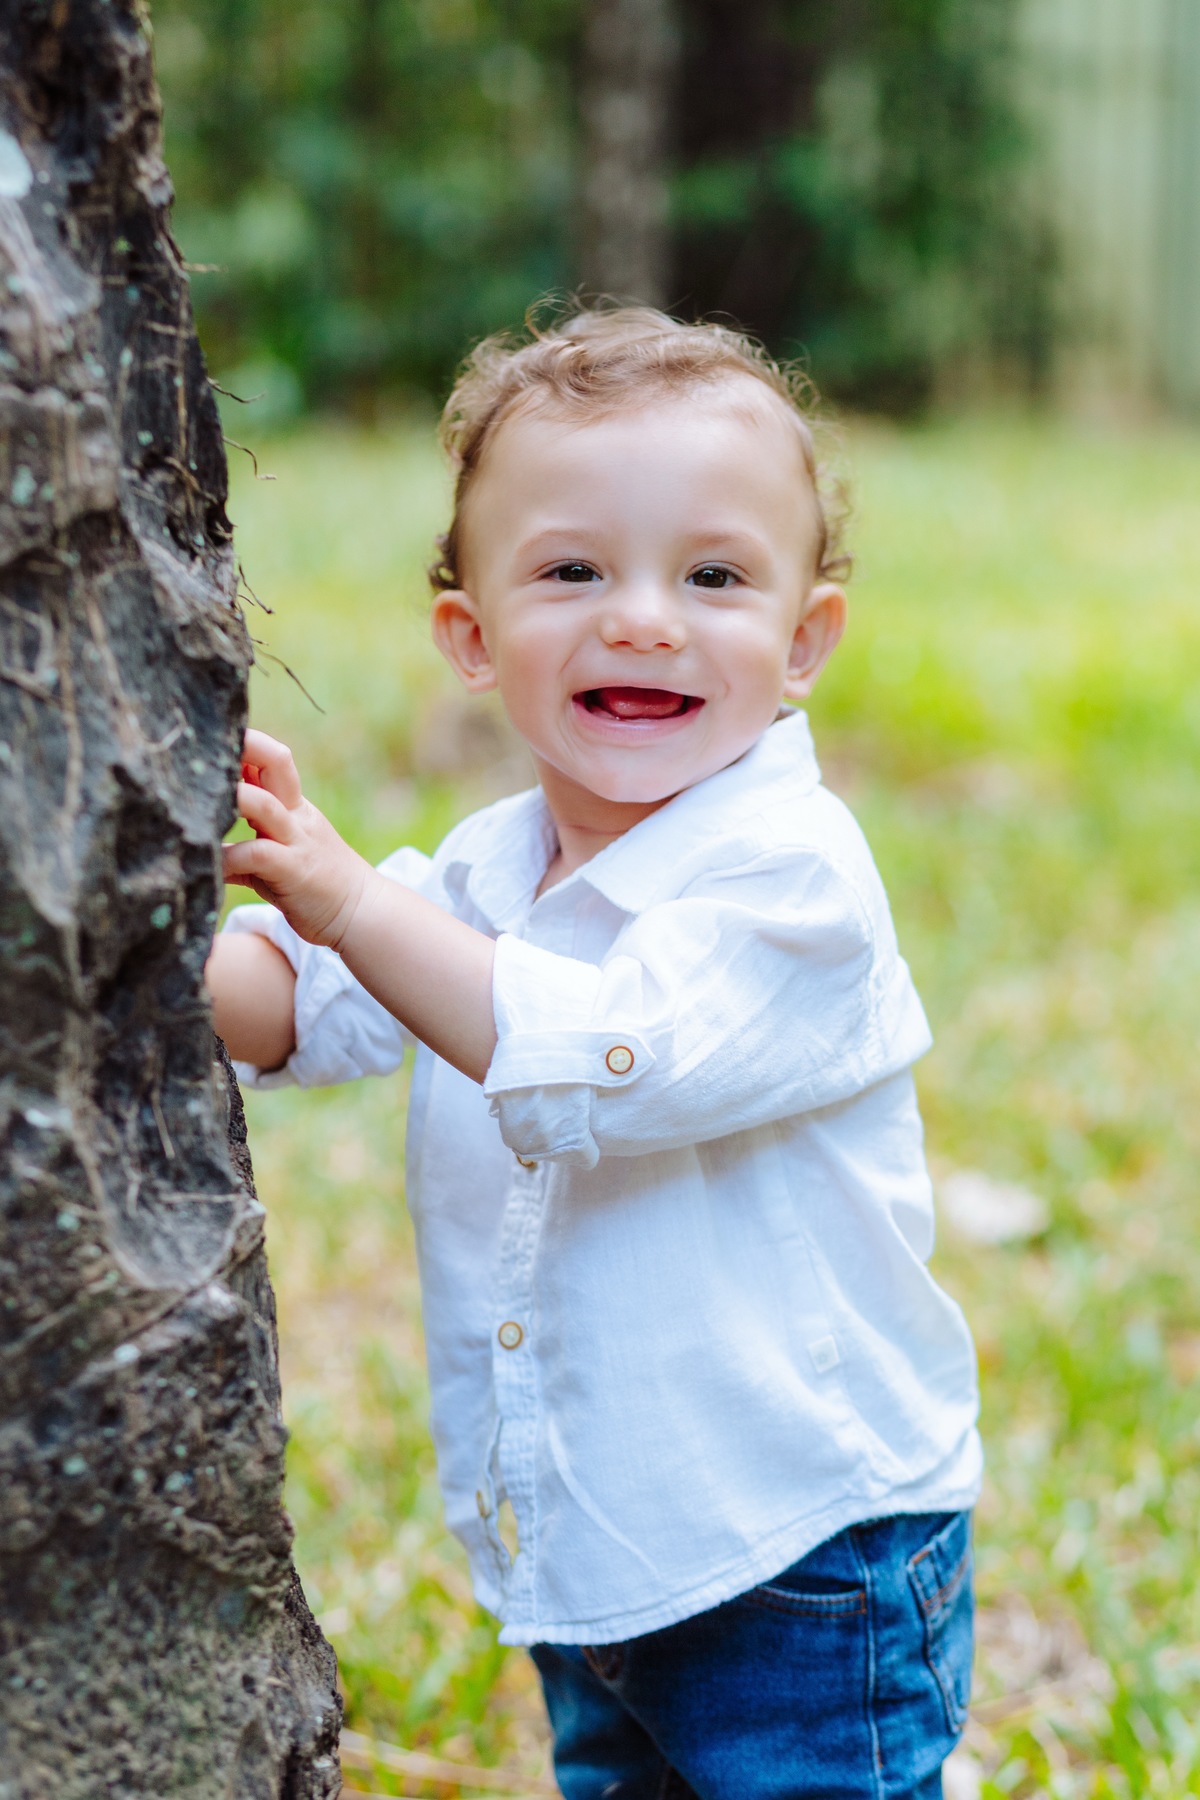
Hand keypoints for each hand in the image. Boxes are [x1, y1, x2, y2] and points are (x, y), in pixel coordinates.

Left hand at [223, 729, 371, 949]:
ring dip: (231, 798)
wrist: (360, 912)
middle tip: (204, 749)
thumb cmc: (316, 886)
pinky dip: (227, 858)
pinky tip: (205, 865)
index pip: (270, 760)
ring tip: (194, 805)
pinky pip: (256, 854)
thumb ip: (248, 850)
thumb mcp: (281, 858)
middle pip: (276, 761)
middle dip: (244, 746)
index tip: (210, 742)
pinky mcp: (294, 870)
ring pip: (263, 803)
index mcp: (293, 806)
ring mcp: (297, 840)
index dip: (244, 744)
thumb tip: (208, 856)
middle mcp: (296, 815)